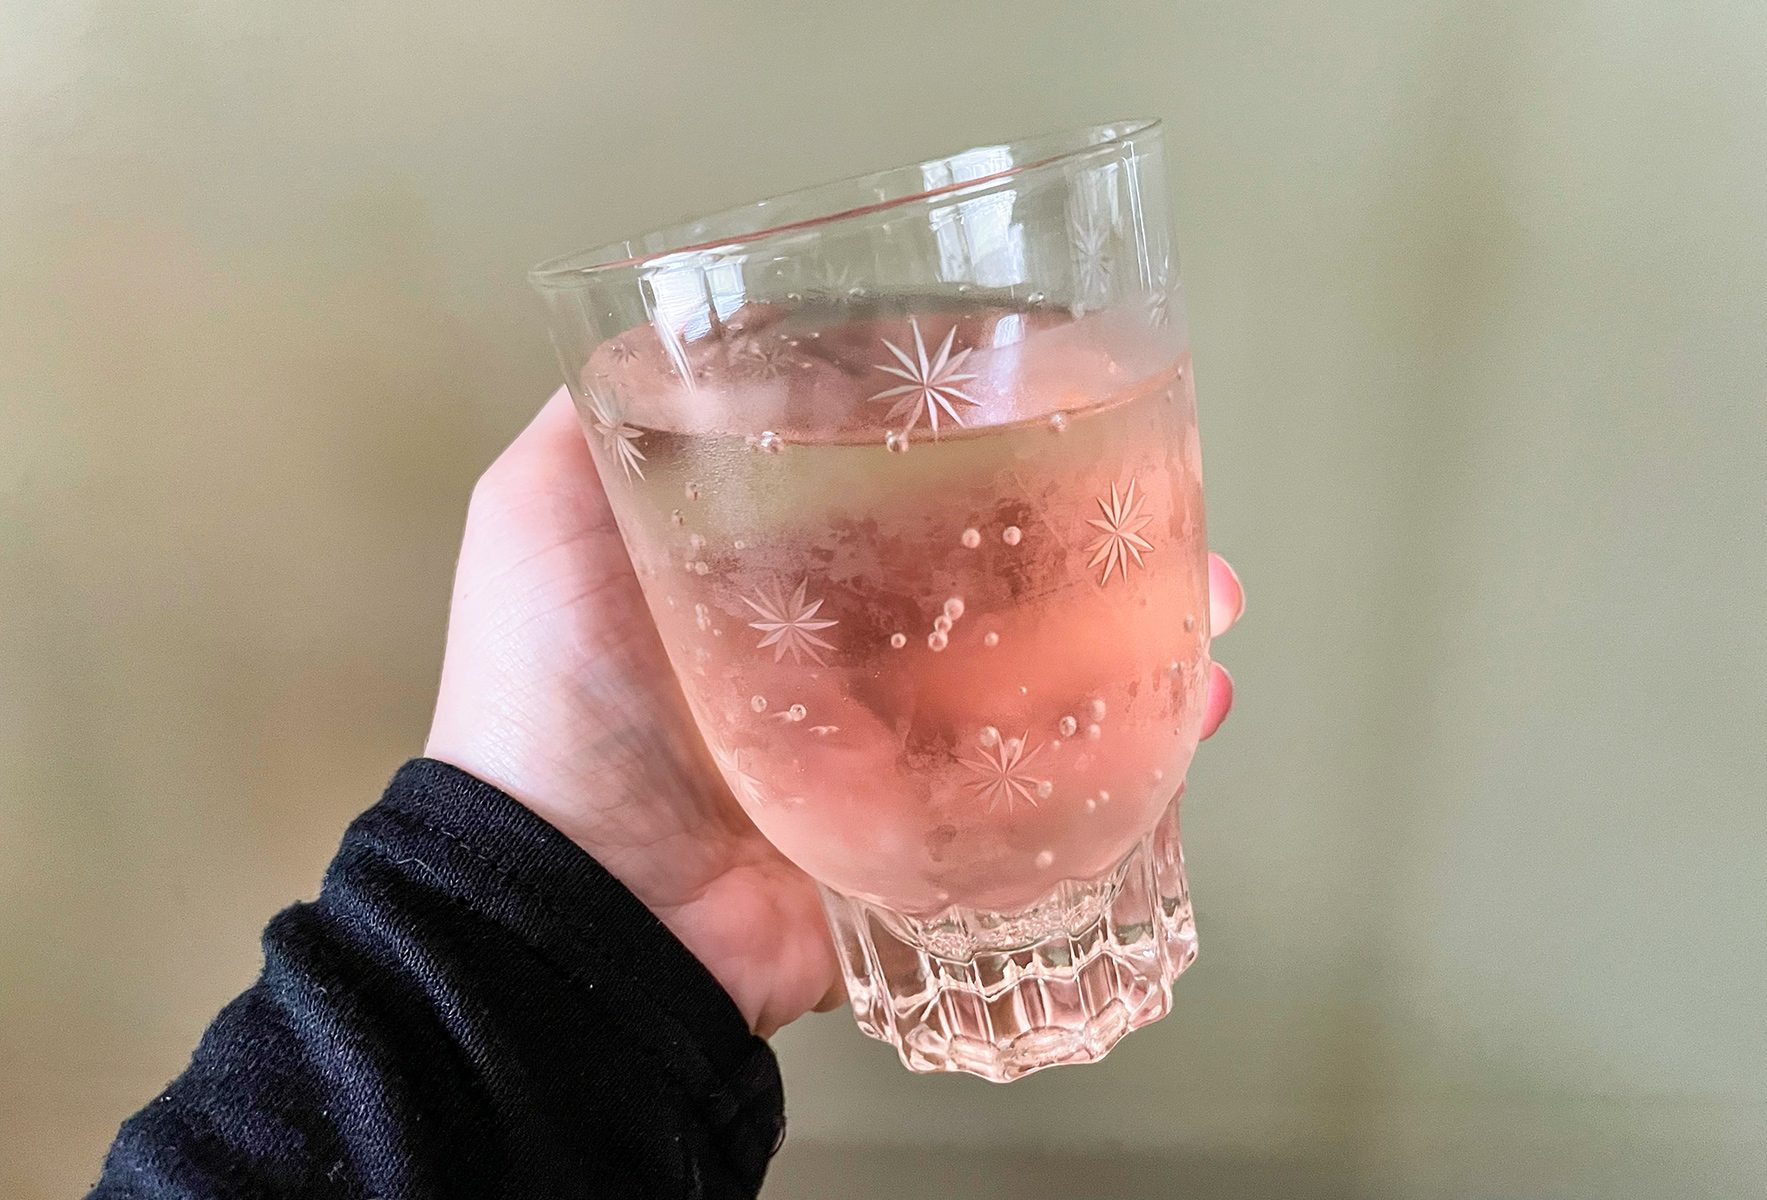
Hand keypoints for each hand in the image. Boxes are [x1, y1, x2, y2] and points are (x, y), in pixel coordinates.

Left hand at [425, 391, 1244, 1034]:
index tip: (1065, 397)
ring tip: (1207, 611)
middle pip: (992, 569)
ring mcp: (893, 746)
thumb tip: (703, 316)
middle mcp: (843, 648)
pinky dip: (1130, 757)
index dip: (988, 438)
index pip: (905, 482)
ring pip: (1041, 671)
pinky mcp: (929, 836)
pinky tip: (1185, 714)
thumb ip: (609, 411)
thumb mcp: (545, 511)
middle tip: (1168, 507)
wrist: (578, 904)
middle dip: (1095, 534)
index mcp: (777, 568)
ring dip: (1138, 633)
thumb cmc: (549, 701)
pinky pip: (1044, 789)